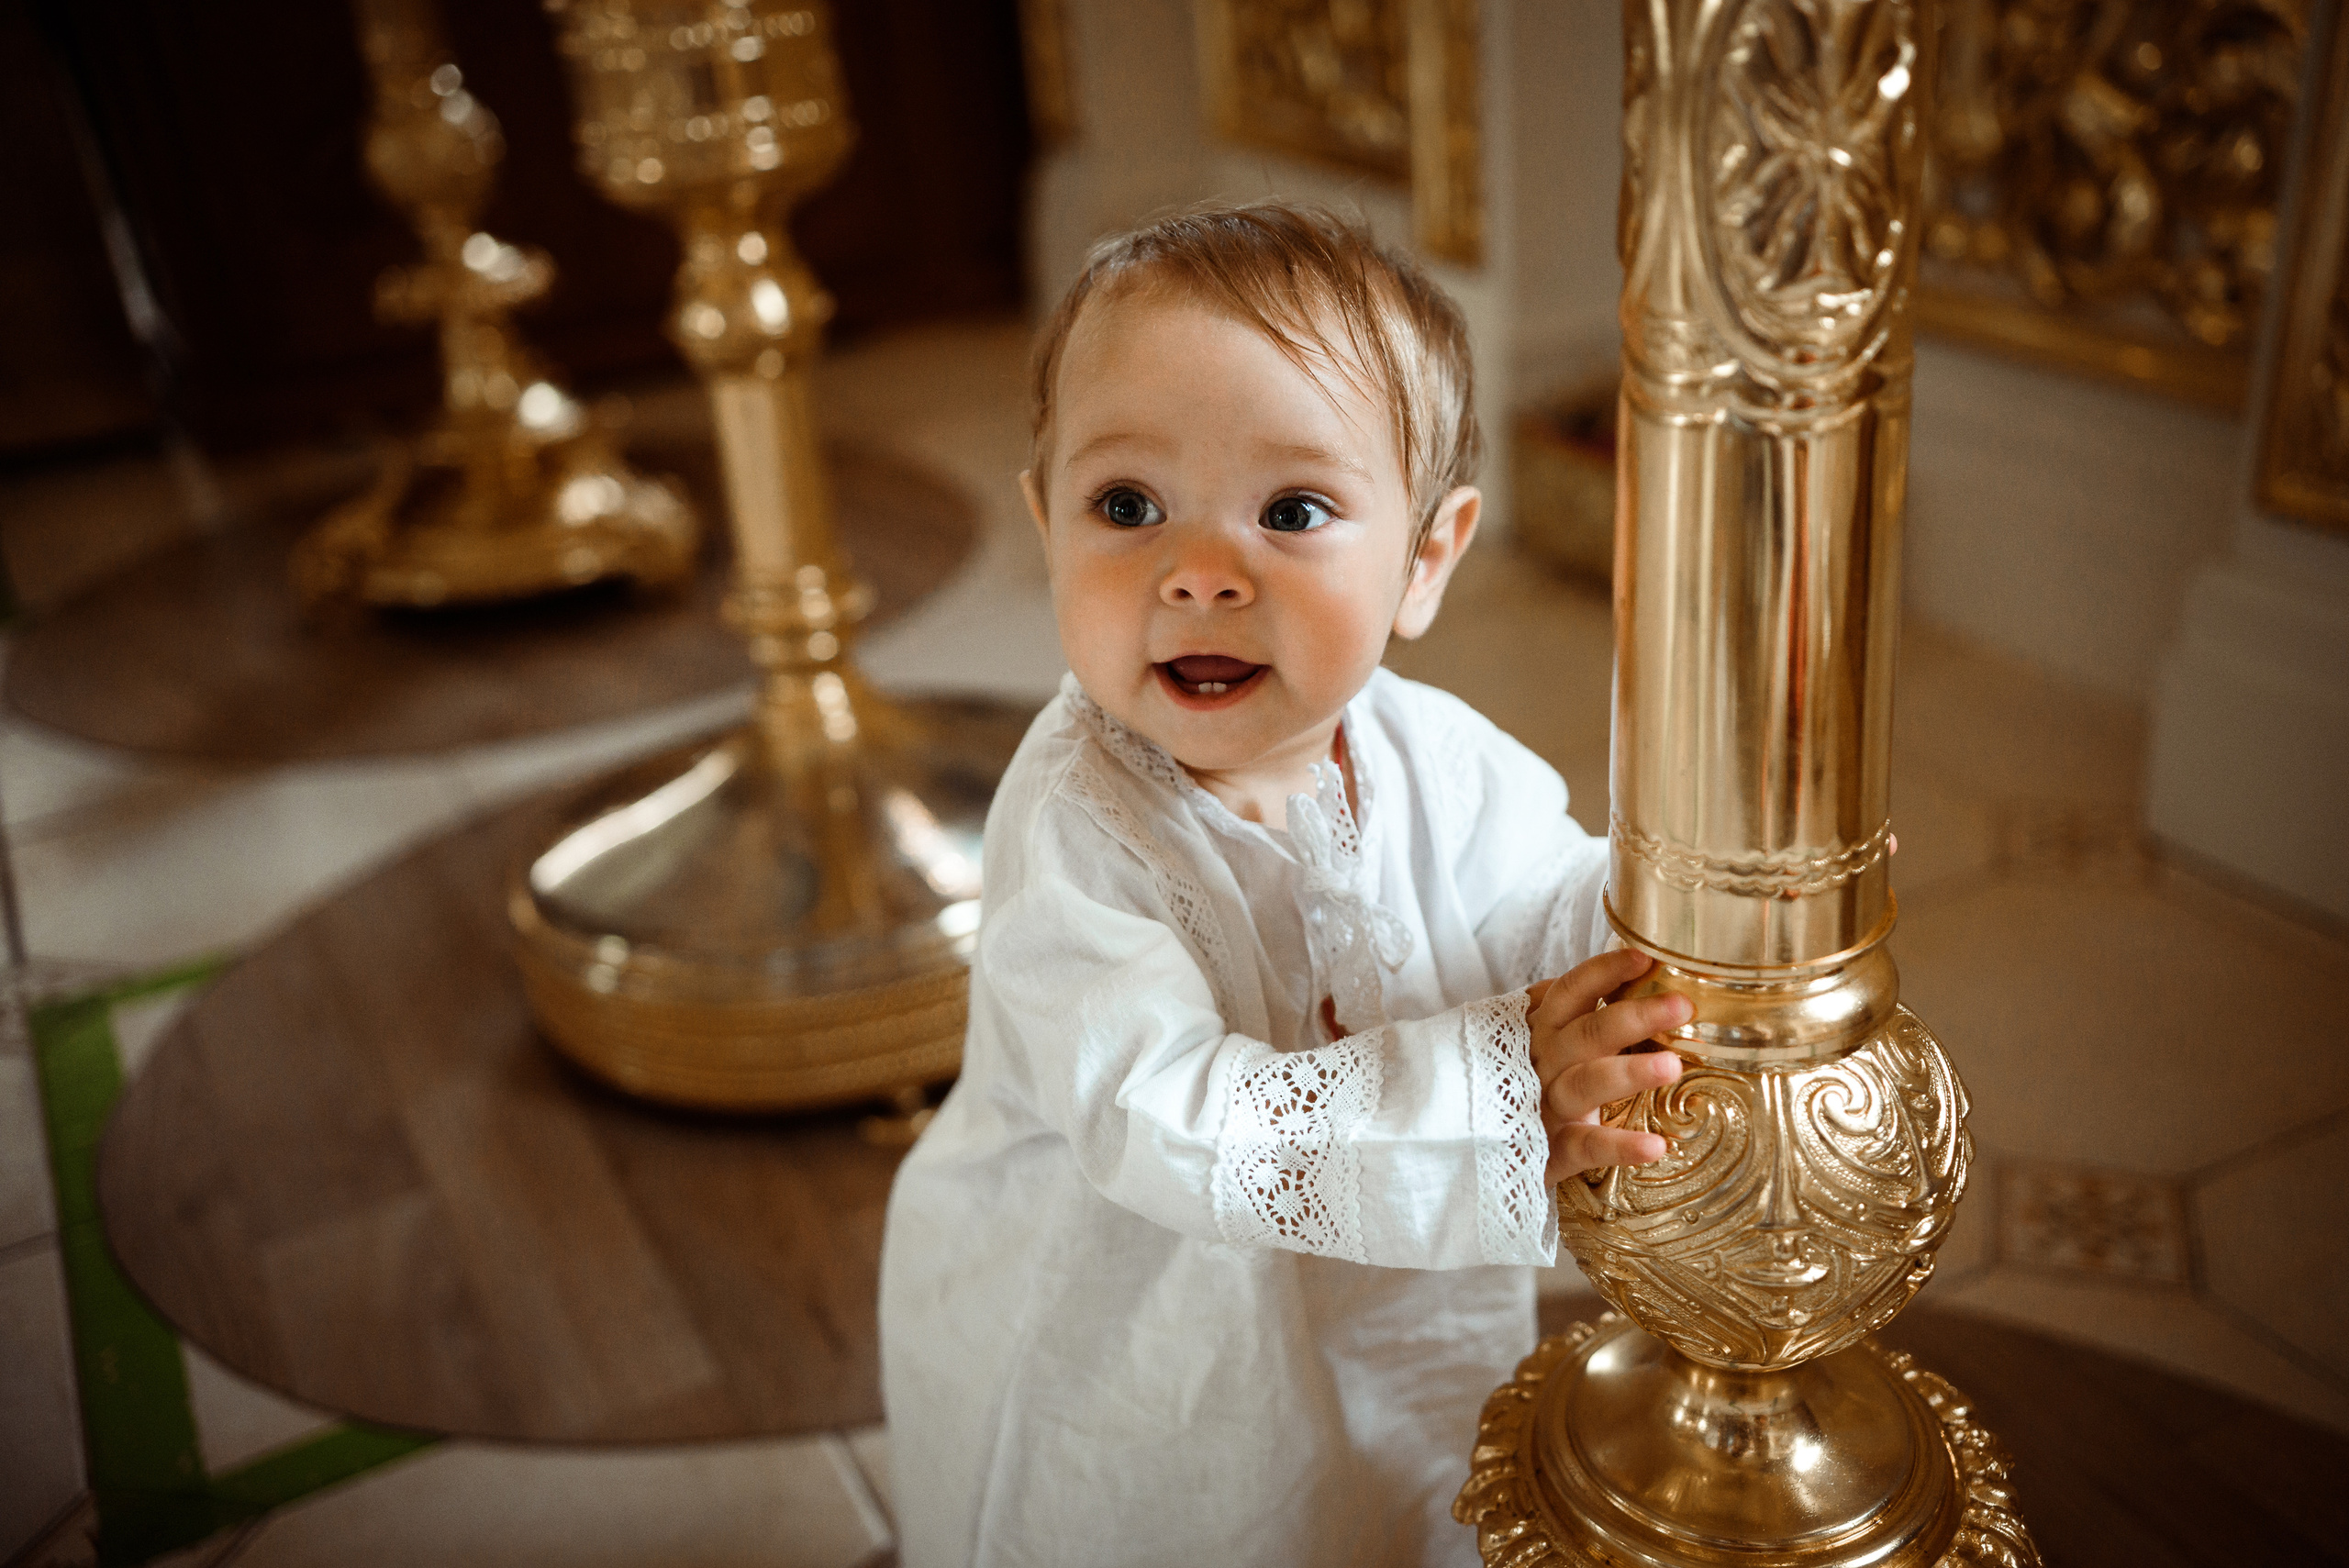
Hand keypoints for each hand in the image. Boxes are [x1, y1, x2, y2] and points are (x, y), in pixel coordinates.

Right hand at [1526, 950, 1686, 1182]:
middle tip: (1681, 1006)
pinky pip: (1586, 1146)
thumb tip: (1616, 972)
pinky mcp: (1553, 1150)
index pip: (1570, 993)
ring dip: (1628, 1073)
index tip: (1644, 958)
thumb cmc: (1530, 1086)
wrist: (1487, 1150)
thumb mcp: (1540, 1044)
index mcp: (1543, 1033)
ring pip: (1585, 1083)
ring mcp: (1547, 1107)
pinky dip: (1619, 1146)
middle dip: (1634, 1016)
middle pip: (1587, 1033)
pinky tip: (1656, 1146)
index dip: (1603, 972)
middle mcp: (1543, 1063)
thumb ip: (1567, 1011)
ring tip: (1671, 1067)